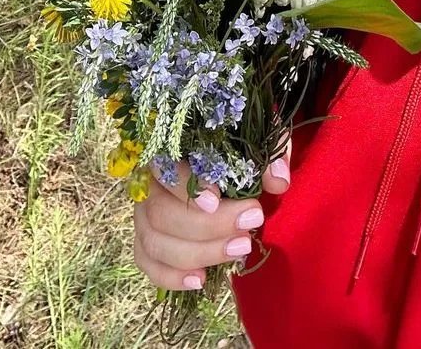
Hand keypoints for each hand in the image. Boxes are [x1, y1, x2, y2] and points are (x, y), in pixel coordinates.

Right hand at [133, 147, 291, 291]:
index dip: (187, 188)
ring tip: (241, 249)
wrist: (227, 169)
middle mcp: (148, 183)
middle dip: (207, 226)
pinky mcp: (146, 242)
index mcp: (168, 150)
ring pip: (154, 242)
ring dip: (198, 253)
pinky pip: (148, 264)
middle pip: (161, 212)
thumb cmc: (236, 149)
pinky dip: (171, 276)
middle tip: (250, 223)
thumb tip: (277, 181)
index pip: (164, 167)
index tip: (217, 201)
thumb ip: (270, 152)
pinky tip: (201, 279)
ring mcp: (143, 215)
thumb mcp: (257, 141)